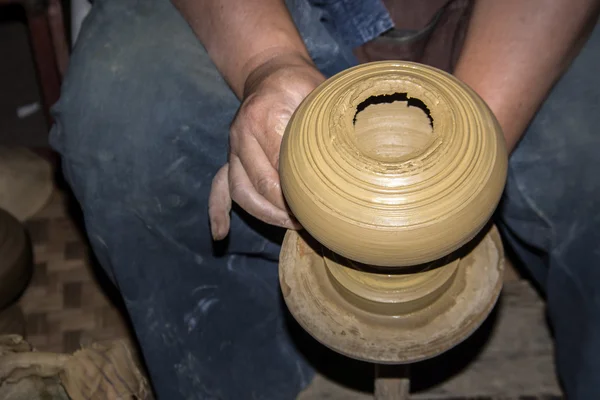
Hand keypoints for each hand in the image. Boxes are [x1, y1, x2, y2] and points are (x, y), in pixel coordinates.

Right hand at [208, 54, 325, 239]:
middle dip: (284, 208)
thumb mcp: (318, 92)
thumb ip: (329, 119)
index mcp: (264, 117)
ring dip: (264, 214)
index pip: (280, 166)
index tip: (320, 205)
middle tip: (309, 220)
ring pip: (240, 191)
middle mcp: (242, 134)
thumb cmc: (299, 84)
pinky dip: (218, 211)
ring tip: (289, 226)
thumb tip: (352, 154)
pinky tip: (221, 233)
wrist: (268, 72)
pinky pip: (219, 186)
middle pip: (260, 184)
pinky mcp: (230, 157)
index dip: (299, 190)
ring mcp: (232, 148)